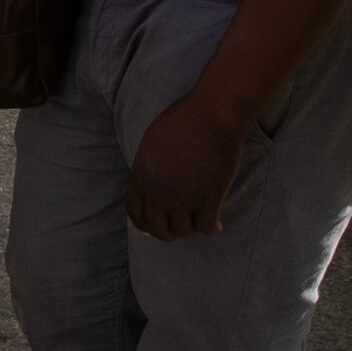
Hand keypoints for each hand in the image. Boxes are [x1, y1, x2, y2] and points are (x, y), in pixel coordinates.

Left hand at [122, 92, 245, 240]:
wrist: (210, 117)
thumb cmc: (183, 121)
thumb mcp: (152, 143)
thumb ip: (148, 167)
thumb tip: (149, 183)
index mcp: (141, 177)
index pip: (135, 213)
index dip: (145, 224)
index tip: (153, 228)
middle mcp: (158, 192)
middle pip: (158, 228)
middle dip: (167, 233)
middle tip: (177, 230)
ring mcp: (182, 199)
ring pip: (183, 230)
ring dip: (190, 228)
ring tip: (197, 222)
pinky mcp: (208, 201)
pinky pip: (206, 227)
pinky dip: (211, 228)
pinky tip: (216, 224)